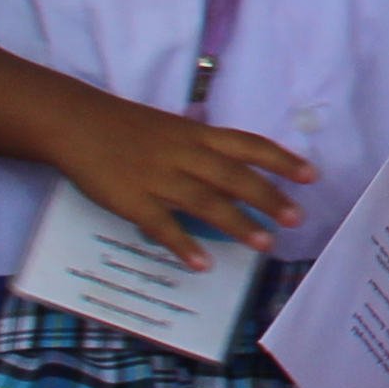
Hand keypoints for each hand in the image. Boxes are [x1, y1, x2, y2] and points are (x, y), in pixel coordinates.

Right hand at [54, 92, 311, 267]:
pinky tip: (202, 263)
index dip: (281, 160)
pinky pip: (161, 225)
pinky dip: (183, 244)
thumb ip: (205, 152)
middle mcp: (184, 154)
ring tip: (264, 244)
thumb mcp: (174, 130)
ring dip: (237, 224)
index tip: (312, 176)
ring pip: (205, 201)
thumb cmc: (130, 128)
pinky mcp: (131, 200)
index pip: (248, 145)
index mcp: (197, 135)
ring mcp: (157, 178)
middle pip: (234, 176)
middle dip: (268, 197)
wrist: (76, 123)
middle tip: (297, 218)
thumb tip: (241, 180)